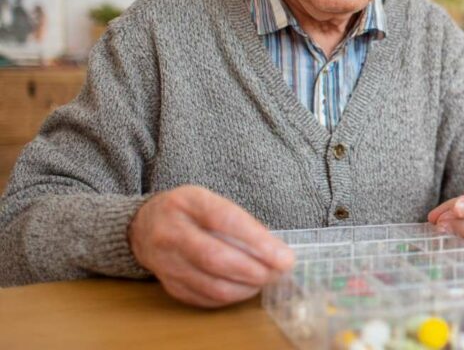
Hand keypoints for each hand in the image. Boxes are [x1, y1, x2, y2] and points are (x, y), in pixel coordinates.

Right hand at [128, 185, 293, 307]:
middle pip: (216, 258)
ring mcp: (165, 261)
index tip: (284, 257)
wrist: (145, 225)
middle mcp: (172, 232)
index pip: (225, 221)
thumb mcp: (211, 201)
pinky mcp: (167, 284)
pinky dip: (229, 297)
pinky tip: (244, 288)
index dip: (258, 242)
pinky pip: (203, 298)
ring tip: (265, 280)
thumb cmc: (189, 212)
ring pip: (211, 285)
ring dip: (245, 288)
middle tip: (278, 272)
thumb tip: (274, 250)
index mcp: (188, 203)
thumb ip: (240, 221)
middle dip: (254, 270)